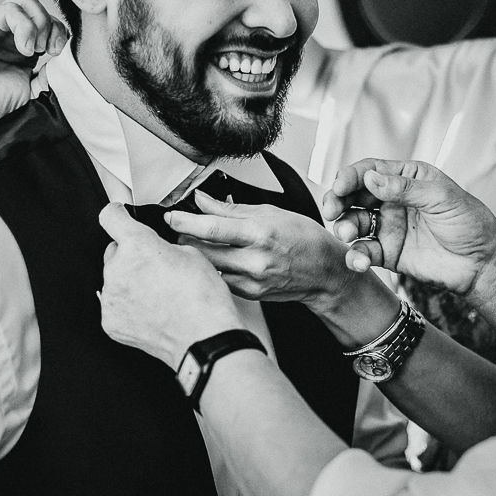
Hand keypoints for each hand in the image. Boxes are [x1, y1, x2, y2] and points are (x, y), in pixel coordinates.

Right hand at [0, 0, 68, 129]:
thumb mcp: (27, 90)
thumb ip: (45, 76)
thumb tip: (65, 67)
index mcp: (21, 47)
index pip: (49, 25)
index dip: (59, 35)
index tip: (58, 55)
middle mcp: (8, 32)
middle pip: (41, 9)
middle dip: (53, 28)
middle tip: (50, 51)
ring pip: (28, 1)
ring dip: (40, 23)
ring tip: (35, 48)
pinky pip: (12, 9)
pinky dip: (25, 27)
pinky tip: (23, 47)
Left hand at [98, 202, 243, 369]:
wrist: (203, 338)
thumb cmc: (202, 300)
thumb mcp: (192, 254)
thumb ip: (164, 245)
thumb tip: (156, 248)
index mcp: (138, 246)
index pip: (110, 217)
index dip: (116, 214)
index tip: (118, 216)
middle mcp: (118, 269)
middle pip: (113, 251)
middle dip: (130, 255)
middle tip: (155, 269)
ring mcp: (111, 297)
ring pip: (114, 279)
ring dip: (129, 281)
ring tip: (157, 294)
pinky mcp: (110, 320)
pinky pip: (114, 304)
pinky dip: (128, 305)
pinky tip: (150, 310)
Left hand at [169, 190, 358, 311]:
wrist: (325, 273)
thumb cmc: (304, 239)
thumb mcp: (271, 212)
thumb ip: (232, 209)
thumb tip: (204, 201)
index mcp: (260, 234)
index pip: (211, 227)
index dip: (185, 220)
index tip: (170, 216)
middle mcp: (254, 261)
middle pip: (202, 250)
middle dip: (184, 237)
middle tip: (178, 227)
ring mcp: (251, 281)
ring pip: (207, 267)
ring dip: (196, 254)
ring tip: (194, 242)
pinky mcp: (249, 294)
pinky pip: (220, 279)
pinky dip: (212, 267)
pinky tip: (214, 258)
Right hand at [321, 158, 495, 296]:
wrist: (482, 264)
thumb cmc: (470, 223)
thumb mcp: (442, 197)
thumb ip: (404, 188)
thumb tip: (370, 178)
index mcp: (407, 178)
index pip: (370, 170)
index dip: (350, 176)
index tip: (339, 188)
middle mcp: (393, 200)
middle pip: (354, 195)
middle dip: (337, 201)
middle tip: (330, 210)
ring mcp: (388, 227)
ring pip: (353, 222)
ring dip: (343, 227)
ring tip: (345, 235)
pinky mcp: (387, 253)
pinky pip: (363, 251)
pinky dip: (355, 256)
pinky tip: (358, 261)